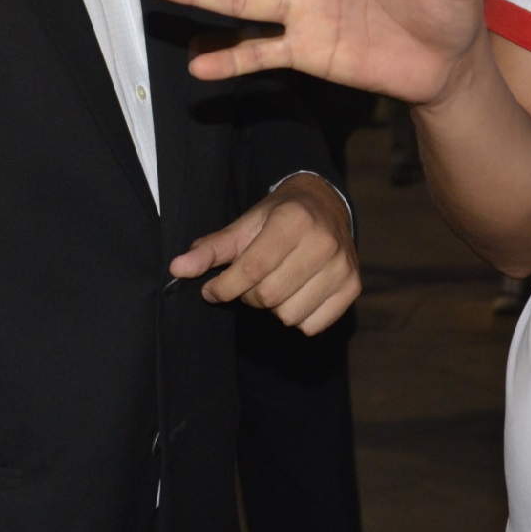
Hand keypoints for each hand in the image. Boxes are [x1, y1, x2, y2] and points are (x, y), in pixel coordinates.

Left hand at [169, 174, 359, 333]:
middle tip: (249, 282)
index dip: (224, 286)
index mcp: (293, 220)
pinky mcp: (352, 287)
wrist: (325, 206)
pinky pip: (311, 325)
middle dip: (248, 295)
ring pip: (288, 315)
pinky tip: (296, 293)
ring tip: (275, 283)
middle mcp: (323, 242)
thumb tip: (178, 269)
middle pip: (268, 296)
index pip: (251, 270)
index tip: (212, 289)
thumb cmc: (279, 217)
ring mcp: (342, 267)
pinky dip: (297, 317)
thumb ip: (211, 249)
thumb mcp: (244, 226)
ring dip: (273, 307)